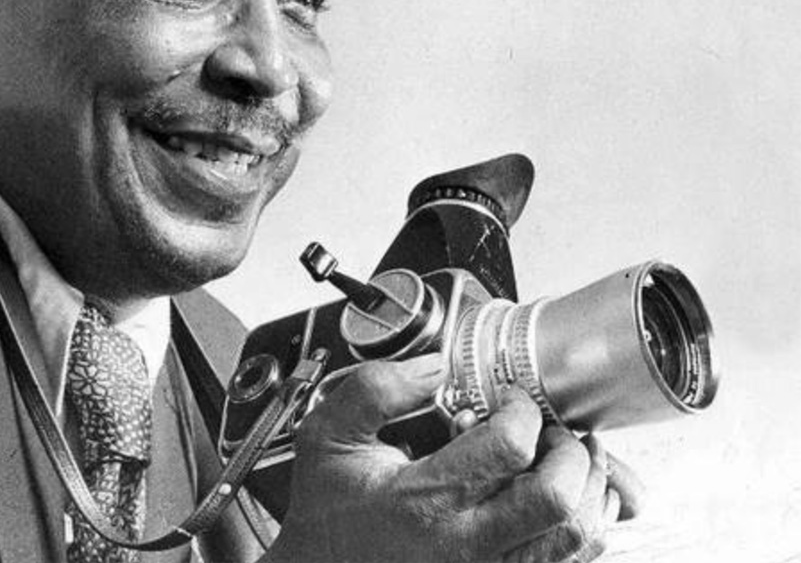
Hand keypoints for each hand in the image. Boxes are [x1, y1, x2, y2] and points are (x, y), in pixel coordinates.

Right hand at [263, 354, 643, 562]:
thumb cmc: (329, 512)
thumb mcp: (326, 436)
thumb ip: (374, 389)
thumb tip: (433, 368)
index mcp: (424, 501)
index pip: (509, 447)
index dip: (522, 408)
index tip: (509, 398)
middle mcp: (466, 547)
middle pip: (559, 500)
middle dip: (569, 450)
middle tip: (552, 430)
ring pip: (576, 539)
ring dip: (587, 488)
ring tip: (566, 459)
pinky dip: (586, 529)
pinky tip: (569, 501)